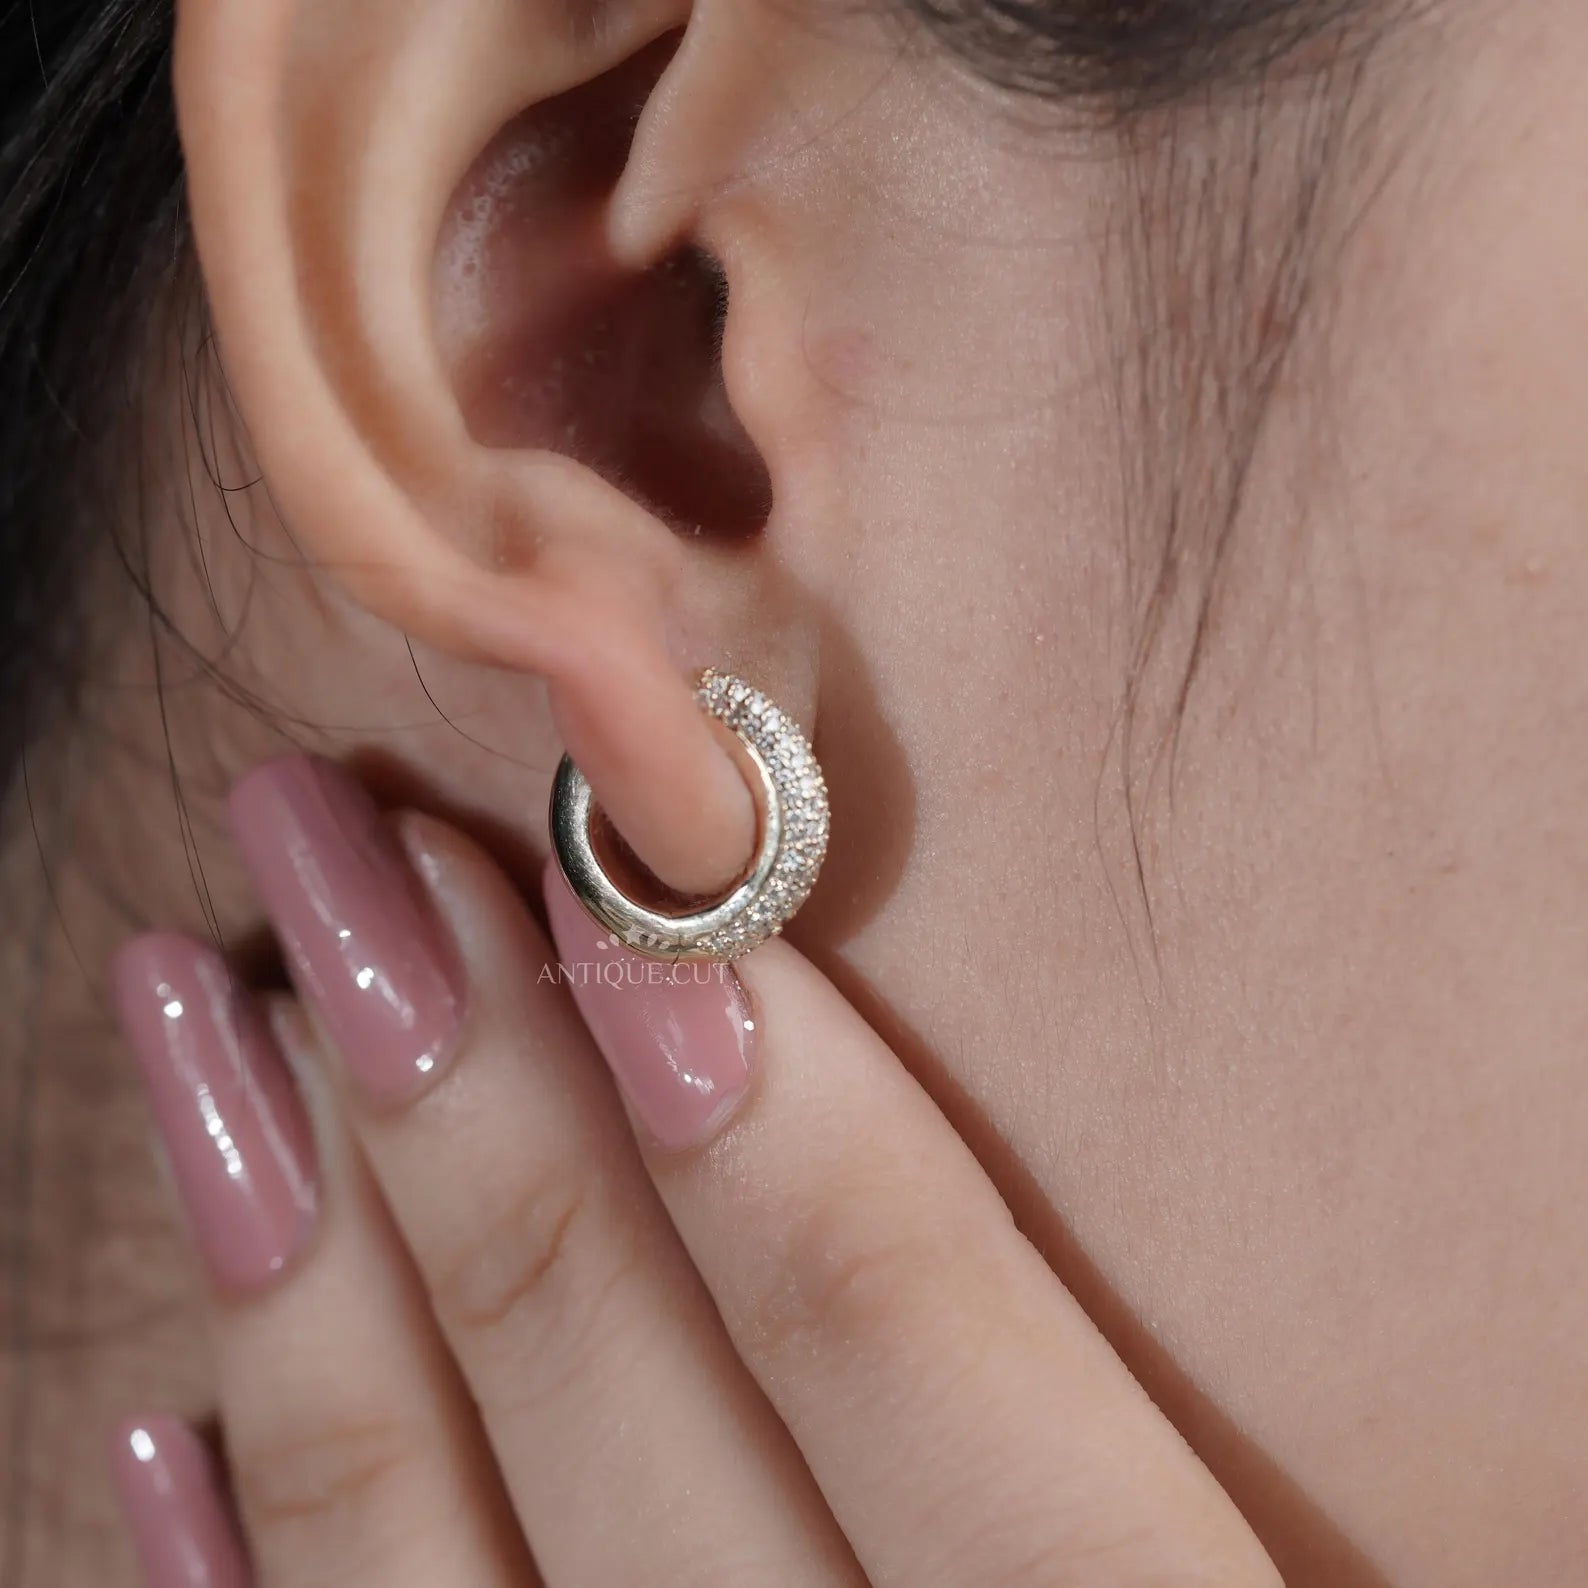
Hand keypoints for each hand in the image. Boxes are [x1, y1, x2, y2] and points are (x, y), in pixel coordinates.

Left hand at [109, 754, 1279, 1586]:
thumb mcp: (1237, 1572)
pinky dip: (234, 1584)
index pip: (916, 1354)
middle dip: (461, 1085)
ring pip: (413, 1564)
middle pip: (623, 1409)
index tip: (606, 870)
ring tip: (194, 1005)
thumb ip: (1086, 1428)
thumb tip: (780, 1064)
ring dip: (297, 1259)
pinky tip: (165, 1412)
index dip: (766, 1095)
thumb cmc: (1320, 1580)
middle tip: (330, 831)